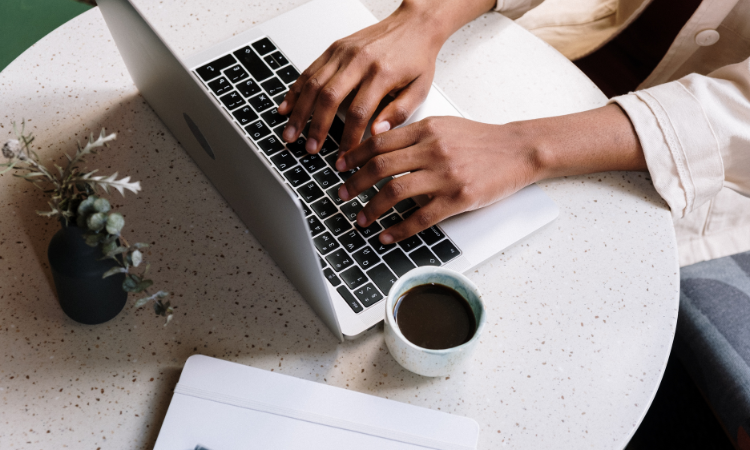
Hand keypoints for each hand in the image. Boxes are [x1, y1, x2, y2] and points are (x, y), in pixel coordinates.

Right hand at [277, 0, 497, 154]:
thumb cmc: (417, 57)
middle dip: (316, 127)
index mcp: (382, 73)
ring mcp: (344, 53)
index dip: (348, 138)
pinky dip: (295, 90)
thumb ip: (399, 113)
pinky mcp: (335, 48)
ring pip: (313, 83)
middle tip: (309, 148)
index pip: (359, 112)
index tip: (344, 156)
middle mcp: (359, 61)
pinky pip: (310, 70)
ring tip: (291, 133)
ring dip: (299, 111)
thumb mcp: (420, 89)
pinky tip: (287, 106)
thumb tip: (376, 133)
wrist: (415, 24)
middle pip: (329, 97)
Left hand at [335, 105, 646, 243]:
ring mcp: (446, 175)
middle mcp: (433, 149)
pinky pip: (420, 217)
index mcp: (426, 129)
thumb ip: (414, 134)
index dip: (354, 155)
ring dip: (372, 208)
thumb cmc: (481, 140)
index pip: (379, 142)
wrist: (518, 150)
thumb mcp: (444, 126)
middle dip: (354, 183)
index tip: (340, 166)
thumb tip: (379, 145)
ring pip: (395, 192)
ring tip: (361, 219)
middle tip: (342, 194)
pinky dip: (399, 229)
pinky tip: (387, 235)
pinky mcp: (458, 198)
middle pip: (380, 167)